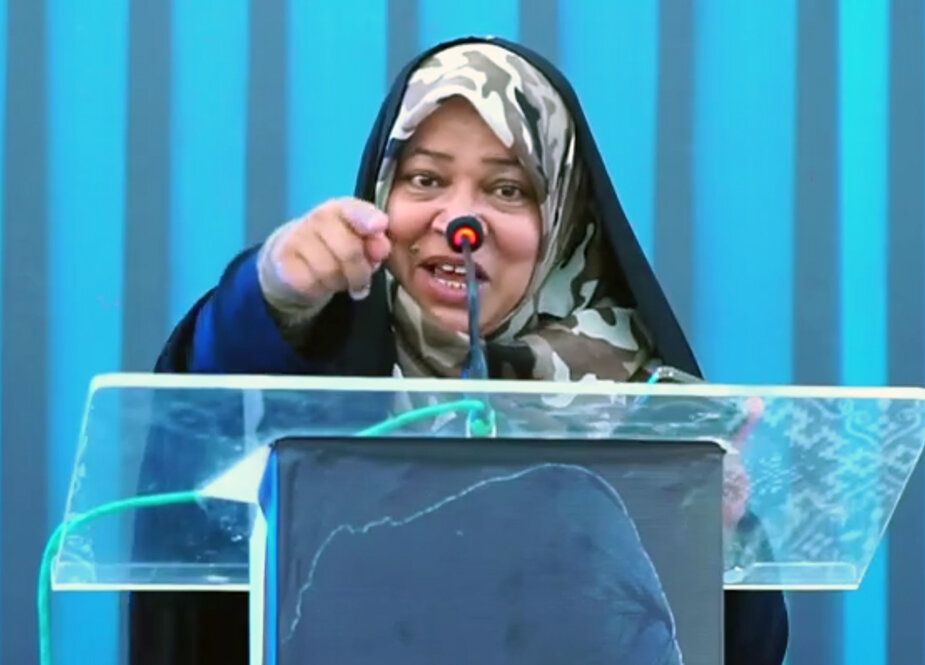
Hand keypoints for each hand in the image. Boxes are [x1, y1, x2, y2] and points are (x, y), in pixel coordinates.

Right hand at [262, 197, 391, 308]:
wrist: (289, 260)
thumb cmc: (334, 249)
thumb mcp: (359, 245)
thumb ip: (375, 244)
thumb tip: (382, 248)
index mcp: (342, 209)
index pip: (355, 209)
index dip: (368, 218)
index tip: (380, 226)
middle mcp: (318, 217)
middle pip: (348, 249)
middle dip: (360, 272)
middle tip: (362, 282)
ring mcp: (297, 237)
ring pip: (329, 270)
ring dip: (340, 283)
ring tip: (340, 282)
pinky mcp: (282, 260)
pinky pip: (310, 282)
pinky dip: (321, 289)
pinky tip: (321, 285)